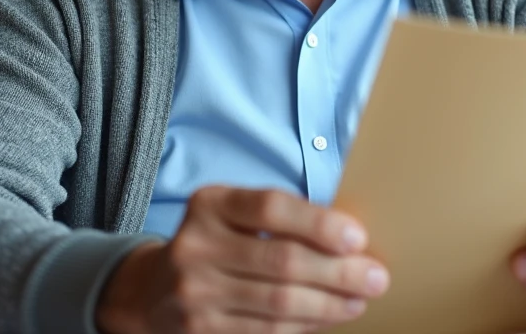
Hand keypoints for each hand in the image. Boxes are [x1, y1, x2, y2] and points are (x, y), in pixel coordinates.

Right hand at [96, 186, 389, 333]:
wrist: (149, 291)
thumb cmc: (214, 242)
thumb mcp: (232, 214)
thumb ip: (279, 217)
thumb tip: (350, 237)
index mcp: (210, 204)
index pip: (271, 208)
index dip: (318, 223)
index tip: (358, 237)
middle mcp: (197, 246)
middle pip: (282, 261)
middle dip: (339, 272)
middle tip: (376, 277)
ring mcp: (195, 293)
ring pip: (279, 303)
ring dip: (329, 305)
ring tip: (359, 300)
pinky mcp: (200, 331)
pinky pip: (266, 331)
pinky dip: (305, 326)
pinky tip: (328, 318)